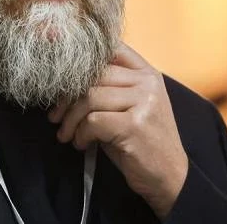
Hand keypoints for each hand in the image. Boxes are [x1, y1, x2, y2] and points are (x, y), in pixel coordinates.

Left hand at [48, 43, 188, 218]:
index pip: (110, 49)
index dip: (81, 58)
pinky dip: (81, 134)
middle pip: (93, 75)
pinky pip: (93, 121)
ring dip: (71, 119)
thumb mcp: (130, 107)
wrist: (170, 177)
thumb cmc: (142, 141)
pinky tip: (82, 144)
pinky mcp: (134, 124)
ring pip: (89, 97)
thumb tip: (65, 78)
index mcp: (147, 73)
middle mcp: (147, 82)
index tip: (60, 76)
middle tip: (56, 116)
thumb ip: (109, 87)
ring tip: (68, 134)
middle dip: (67, 97)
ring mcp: (143, 101)